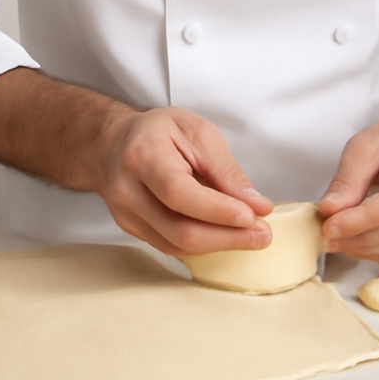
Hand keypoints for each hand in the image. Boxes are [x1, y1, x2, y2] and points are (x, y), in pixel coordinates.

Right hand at [100, 106, 273, 256]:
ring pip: (176, 244)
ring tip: (253, 237)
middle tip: (264, 234)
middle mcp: (127, 190)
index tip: (252, 216)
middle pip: (179, 229)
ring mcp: (125, 215)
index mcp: (143, 155)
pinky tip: (226, 236)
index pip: (179, 193)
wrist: (114, 144)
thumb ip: (226, 170)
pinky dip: (204, 245)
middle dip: (227, 236)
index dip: (216, 210)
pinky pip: (171, 247)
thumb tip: (257, 206)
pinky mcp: (132, 230)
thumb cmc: (160, 132)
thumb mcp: (198, 132)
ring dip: (220, 245)